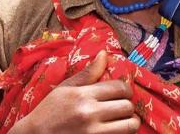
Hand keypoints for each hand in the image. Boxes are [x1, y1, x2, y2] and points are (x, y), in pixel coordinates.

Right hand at [9, 51, 139, 133]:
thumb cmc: (49, 111)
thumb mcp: (66, 88)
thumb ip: (88, 73)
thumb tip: (104, 53)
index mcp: (83, 95)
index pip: (119, 87)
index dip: (125, 89)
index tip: (122, 92)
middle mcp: (90, 114)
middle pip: (127, 106)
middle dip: (128, 105)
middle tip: (122, 107)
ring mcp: (93, 133)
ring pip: (130, 126)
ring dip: (130, 122)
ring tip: (124, 120)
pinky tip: (116, 130)